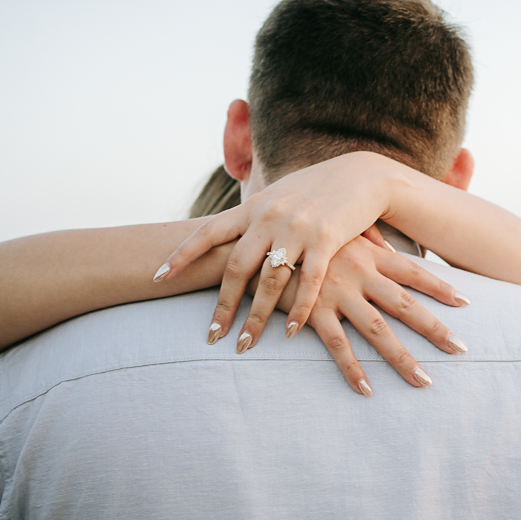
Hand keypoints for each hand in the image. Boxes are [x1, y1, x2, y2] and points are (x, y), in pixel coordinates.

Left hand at [156, 154, 402, 335]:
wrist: (362, 175)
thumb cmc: (316, 188)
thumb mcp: (278, 195)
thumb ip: (253, 217)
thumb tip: (224, 236)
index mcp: (253, 206)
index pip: (208, 231)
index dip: (181, 254)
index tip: (158, 277)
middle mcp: (270, 216)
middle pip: (236, 267)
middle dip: (222, 306)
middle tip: (212, 335)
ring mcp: (298, 228)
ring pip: (269, 281)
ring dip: (256, 318)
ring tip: (245, 344)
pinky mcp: (328, 240)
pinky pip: (310, 283)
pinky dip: (299, 311)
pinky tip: (289, 333)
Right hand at [212, 234, 469, 394]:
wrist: (257, 242)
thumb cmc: (299, 236)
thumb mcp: (336, 232)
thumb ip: (364, 239)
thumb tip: (387, 241)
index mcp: (367, 255)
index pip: (412, 272)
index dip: (440, 286)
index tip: (466, 301)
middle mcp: (359, 275)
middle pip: (406, 306)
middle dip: (435, 329)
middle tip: (462, 348)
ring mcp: (338, 294)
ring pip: (378, 331)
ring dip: (402, 359)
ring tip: (424, 382)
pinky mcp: (313, 313)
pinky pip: (337, 346)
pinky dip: (353, 369)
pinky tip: (368, 390)